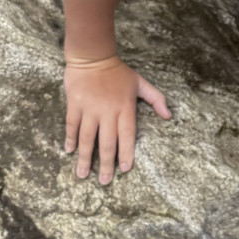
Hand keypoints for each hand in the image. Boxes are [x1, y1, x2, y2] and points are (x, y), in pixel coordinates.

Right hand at [64, 55, 169, 183]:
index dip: (126, 153)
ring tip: (82, 175)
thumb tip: (168, 116)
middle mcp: (107, 111)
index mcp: (124, 108)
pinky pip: (72, 126)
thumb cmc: (118, 71)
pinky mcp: (74, 105)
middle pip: (107, 142)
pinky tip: (70, 151)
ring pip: (87, 138)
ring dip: (85, 158)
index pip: (127, 135)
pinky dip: (71, 139)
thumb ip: (156, 99)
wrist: (92, 56)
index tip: (125, 169)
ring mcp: (89, 109)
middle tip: (105, 182)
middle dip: (105, 164)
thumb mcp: (140, 82)